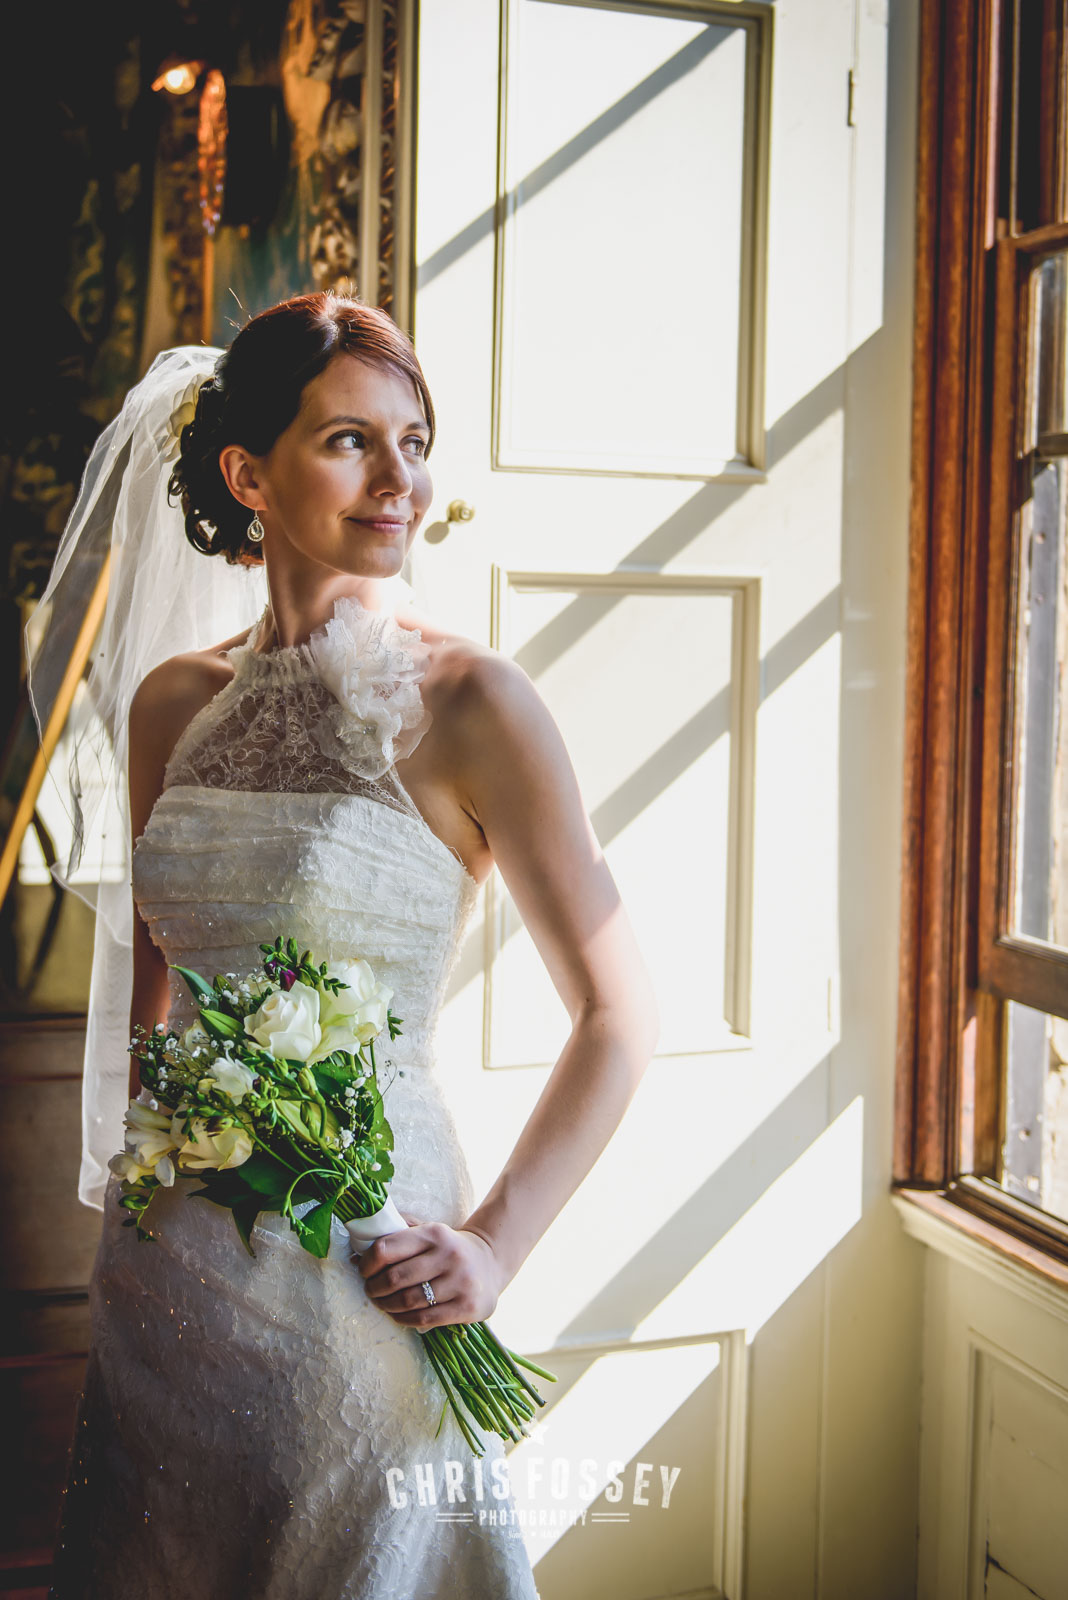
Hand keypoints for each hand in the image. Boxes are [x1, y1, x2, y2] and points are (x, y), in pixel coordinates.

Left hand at [356, 1212, 503, 1329]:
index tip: (363, 1270)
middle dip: (374, 1287)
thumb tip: (356, 1253)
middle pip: (395, 1278)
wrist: (490, 1262)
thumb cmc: (447, 1248)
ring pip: (408, 1301)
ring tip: (381, 1302)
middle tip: (370, 1290)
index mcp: (435, 1233)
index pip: (387, 1248)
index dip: (368, 1263)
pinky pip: (424, 1319)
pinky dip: (403, 1319)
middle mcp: (449, 1255)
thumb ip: (397, 1234)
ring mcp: (460, 1282)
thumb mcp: (428, 1231)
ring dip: (386, 1305)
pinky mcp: (467, 1306)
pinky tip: (398, 1314)